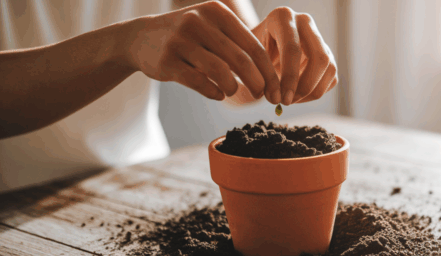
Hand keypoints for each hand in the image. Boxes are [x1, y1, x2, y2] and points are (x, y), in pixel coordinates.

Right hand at [126, 1, 278, 100]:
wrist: (139, 37)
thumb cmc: (189, 36)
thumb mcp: (212, 27)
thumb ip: (237, 43)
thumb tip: (271, 75)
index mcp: (217, 12)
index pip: (253, 45)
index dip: (268, 70)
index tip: (275, 87)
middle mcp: (199, 22)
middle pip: (241, 59)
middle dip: (257, 82)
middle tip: (261, 95)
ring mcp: (181, 41)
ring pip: (221, 72)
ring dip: (234, 87)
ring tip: (234, 91)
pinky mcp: (167, 61)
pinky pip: (199, 82)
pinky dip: (214, 92)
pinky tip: (218, 94)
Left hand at [252, 7, 337, 104]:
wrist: (255, 48)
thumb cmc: (247, 53)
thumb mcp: (245, 58)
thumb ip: (256, 74)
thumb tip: (274, 97)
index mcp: (281, 17)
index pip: (292, 49)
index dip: (289, 78)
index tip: (282, 100)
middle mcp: (304, 22)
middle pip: (320, 58)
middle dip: (305, 86)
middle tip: (288, 102)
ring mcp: (318, 37)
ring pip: (330, 68)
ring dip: (312, 91)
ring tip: (291, 100)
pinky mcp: (327, 53)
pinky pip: (331, 78)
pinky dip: (316, 92)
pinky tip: (297, 96)